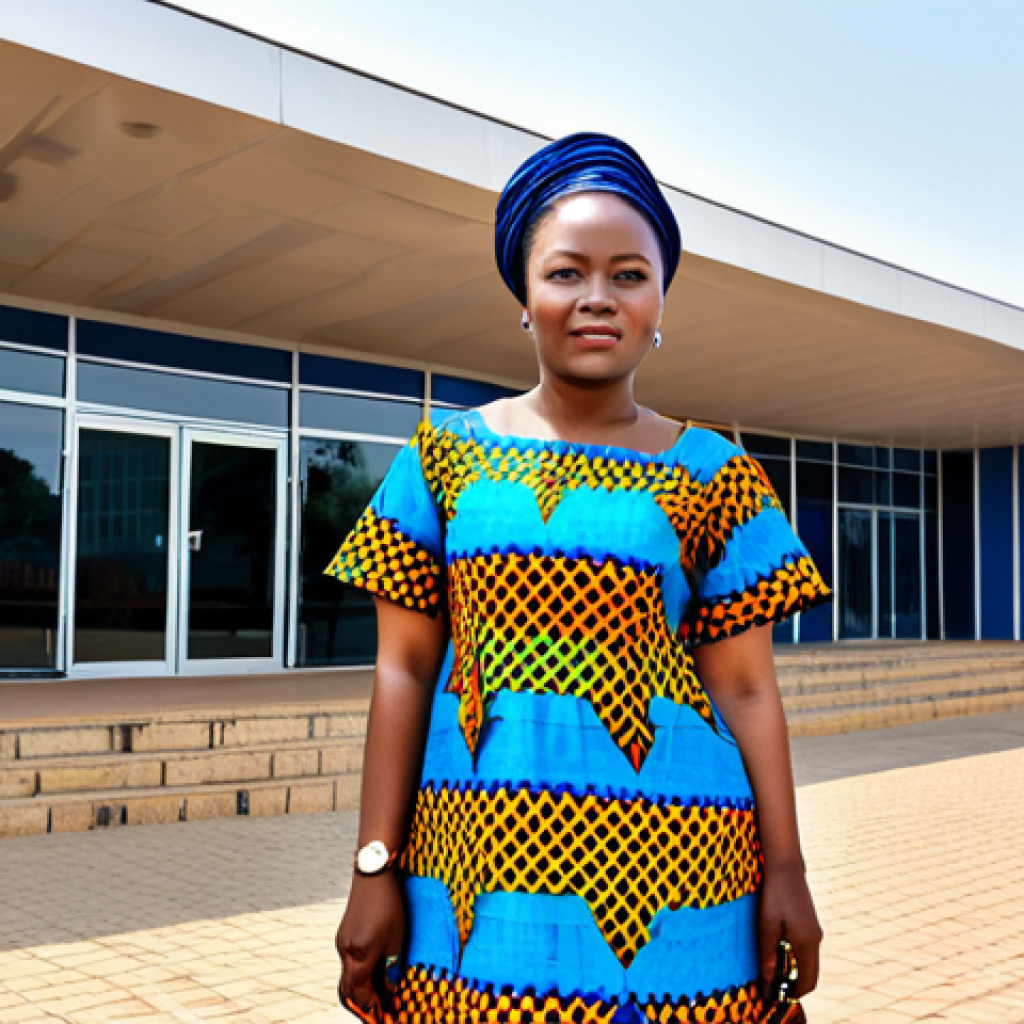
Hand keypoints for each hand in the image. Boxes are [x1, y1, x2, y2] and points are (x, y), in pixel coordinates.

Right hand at [337, 871, 403, 1012]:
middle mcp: (345, 951)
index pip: (360, 991)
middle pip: (349, 985)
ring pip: (348, 972)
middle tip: (378, 1004)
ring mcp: (342, 941)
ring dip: (360, 983)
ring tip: (377, 987)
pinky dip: (357, 968)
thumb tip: (390, 986)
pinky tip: (372, 966)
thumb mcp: (396, 939)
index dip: (369, 1004)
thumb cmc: (387, 906)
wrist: (373, 876)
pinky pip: (348, 959)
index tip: (380, 1011)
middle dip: (362, 998)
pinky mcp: (343, 933)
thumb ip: (391, 966)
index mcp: (359, 955)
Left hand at [759, 862, 822, 999]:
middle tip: (771, 983)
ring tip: (770, 966)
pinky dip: (794, 955)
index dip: (794, 993)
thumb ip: (768, 951)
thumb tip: (769, 978)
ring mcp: (814, 930)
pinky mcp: (809, 923)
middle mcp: (815, 939)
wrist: (786, 866)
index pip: (808, 981)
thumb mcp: (766, 923)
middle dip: (793, 983)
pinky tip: (776, 948)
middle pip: (810, 973)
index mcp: (807, 942)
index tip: (776, 995)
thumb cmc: (775, 894)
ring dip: (793, 968)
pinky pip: (805, 948)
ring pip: (807, 960)